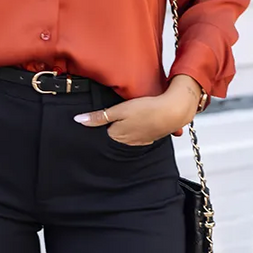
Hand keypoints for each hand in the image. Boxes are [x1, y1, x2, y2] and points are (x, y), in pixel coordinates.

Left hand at [74, 76, 203, 145]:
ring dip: (128, 125)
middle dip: (115, 124)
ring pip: (127, 134)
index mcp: (116, 136)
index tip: (108, 112)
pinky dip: (140, 127)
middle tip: (121, 111)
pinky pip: (140, 134)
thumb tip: (79, 120)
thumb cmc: (147, 109)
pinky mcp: (151, 138)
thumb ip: (98, 117)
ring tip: (133, 113)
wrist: (173, 111)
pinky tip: (143, 118)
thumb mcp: (119, 110)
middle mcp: (127, 142)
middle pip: (114, 133)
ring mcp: (140, 142)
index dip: (104, 120)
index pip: (102, 130)